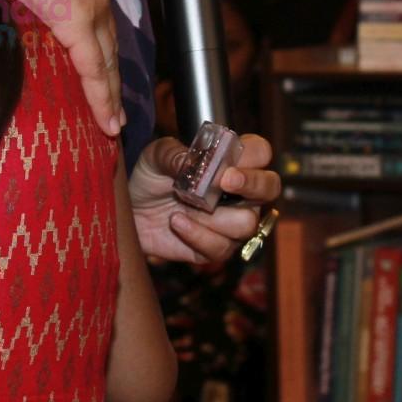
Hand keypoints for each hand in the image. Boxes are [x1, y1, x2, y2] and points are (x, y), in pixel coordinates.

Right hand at [0, 0, 121, 136]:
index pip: (97, 21)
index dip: (100, 49)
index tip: (102, 72)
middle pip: (109, 45)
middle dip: (113, 77)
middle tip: (116, 108)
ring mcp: (92, 9)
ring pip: (108, 62)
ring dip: (111, 94)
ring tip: (113, 122)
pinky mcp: (80, 25)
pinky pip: (95, 70)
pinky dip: (102, 98)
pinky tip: (107, 121)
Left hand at [129, 133, 281, 264]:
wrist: (131, 211)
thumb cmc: (150, 178)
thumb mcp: (156, 157)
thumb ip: (176, 154)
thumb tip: (197, 161)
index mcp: (231, 163)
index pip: (261, 153)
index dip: (253, 156)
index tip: (228, 164)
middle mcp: (239, 194)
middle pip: (270, 188)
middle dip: (253, 185)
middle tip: (225, 182)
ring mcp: (230, 222)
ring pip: (247, 223)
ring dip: (216, 216)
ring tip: (185, 205)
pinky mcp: (215, 248)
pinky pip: (221, 247)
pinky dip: (197, 234)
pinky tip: (176, 222)